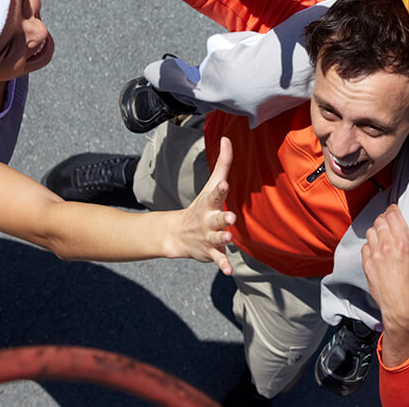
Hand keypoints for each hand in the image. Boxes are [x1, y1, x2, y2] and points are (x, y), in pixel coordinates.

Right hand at [171, 136, 236, 273]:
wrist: (177, 235)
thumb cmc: (202, 205)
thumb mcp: (211, 184)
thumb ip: (223, 162)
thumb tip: (228, 137)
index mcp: (209, 203)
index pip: (215, 194)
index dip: (220, 189)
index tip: (225, 184)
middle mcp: (208, 220)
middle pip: (217, 218)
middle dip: (224, 218)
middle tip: (231, 217)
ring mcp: (208, 237)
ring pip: (217, 239)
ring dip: (223, 239)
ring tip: (229, 238)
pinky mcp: (210, 251)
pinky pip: (217, 259)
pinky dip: (222, 265)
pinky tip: (229, 271)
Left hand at [361, 205, 408, 331]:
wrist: (401, 308)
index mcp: (404, 243)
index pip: (393, 215)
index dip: (393, 210)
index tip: (394, 210)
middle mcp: (387, 246)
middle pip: (380, 221)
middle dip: (385, 219)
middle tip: (389, 222)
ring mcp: (375, 255)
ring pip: (370, 232)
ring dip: (376, 231)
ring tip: (382, 235)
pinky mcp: (367, 265)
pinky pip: (365, 247)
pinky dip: (370, 245)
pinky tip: (376, 249)